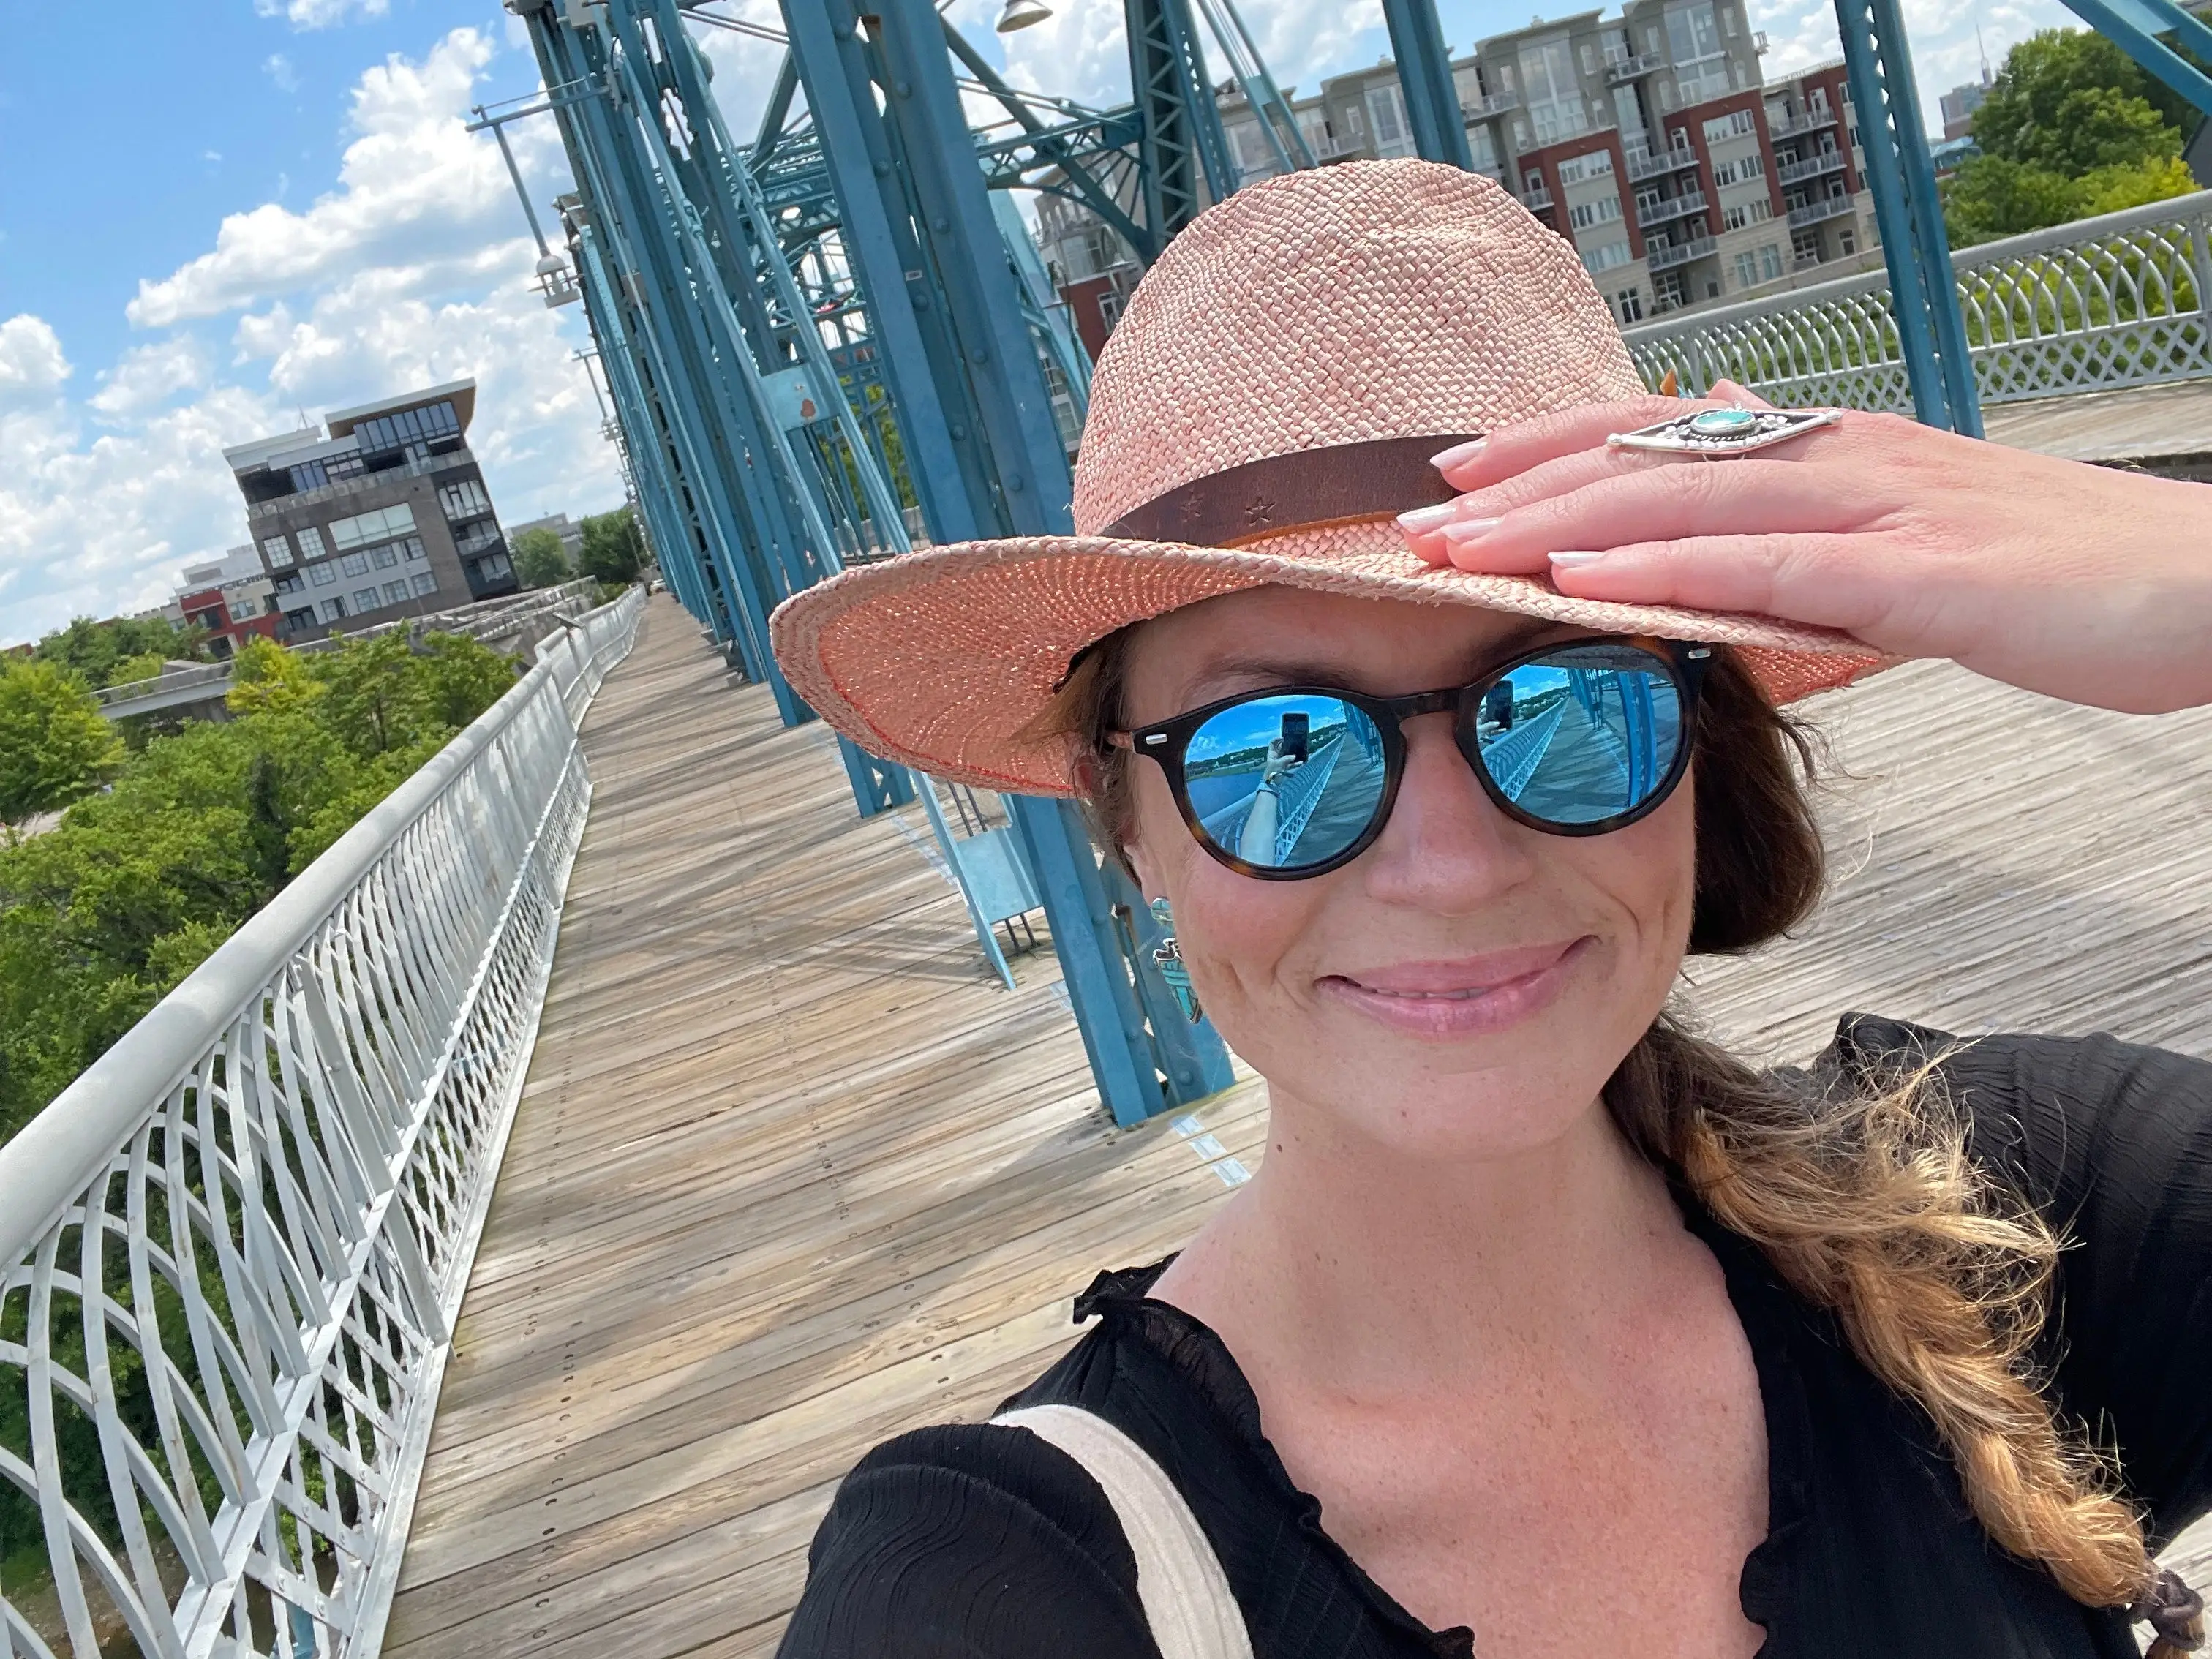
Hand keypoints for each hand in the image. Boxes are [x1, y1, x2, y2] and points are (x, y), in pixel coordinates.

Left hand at [1261, 739, 1299, 783]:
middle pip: (1281, 748)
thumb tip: (1294, 756)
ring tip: (1299, 751)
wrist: (1272, 784)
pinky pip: (1291, 764)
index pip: (1272, 743)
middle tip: (1293, 743)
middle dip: (1287, 745)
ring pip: (1287, 755)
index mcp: (1271, 754)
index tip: (1283, 738)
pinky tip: (1301, 762)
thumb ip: (1286, 759)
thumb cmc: (1271, 772)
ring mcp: (1281, 761)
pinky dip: (1296, 763)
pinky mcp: (1285, 767)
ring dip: (1293, 754)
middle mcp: (1276, 756)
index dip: (1277, 739)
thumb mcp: (1278, 764)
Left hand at [1397, 380, 2211, 713]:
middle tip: (1414, 519)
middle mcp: (1841, 458)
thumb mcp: (1903, 540)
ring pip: (1685, 505)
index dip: (1550, 446)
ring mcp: (1879, 508)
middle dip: (1522, 489)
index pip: (1661, 434)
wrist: (2199, 586)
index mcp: (1832, 449)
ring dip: (1558, 523)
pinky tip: (1583, 578)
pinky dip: (1666, 569)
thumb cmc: (2047, 571)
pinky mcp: (1920, 572)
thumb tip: (1718, 504)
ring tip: (1458, 548)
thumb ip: (1805, 528)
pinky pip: (1771, 566)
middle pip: (1649, 462)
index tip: (1454, 471)